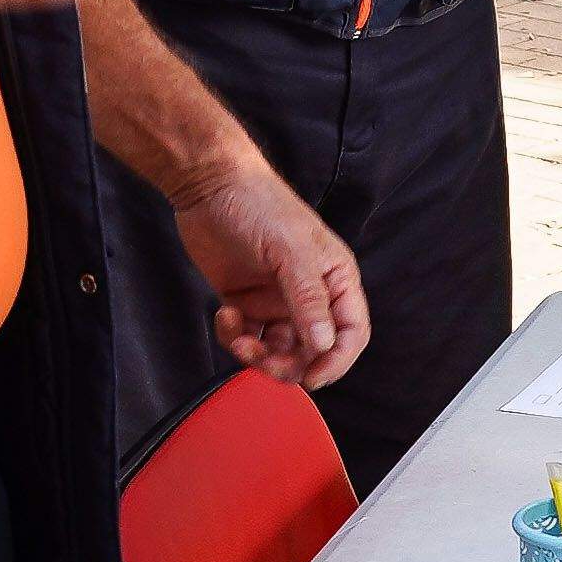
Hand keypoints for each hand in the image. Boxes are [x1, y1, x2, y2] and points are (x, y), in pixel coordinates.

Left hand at [173, 157, 367, 386]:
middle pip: (313, 351)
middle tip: (265, 361)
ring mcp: (277, 300)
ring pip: (279, 351)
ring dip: (258, 356)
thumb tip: (324, 344)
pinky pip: (248, 338)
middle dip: (289, 364)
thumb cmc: (259, 203)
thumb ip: (308, 299)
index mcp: (334, 278)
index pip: (351, 332)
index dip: (336, 360)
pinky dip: (235, 338)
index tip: (313, 377)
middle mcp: (310, 294)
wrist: (209, 185)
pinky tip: (225, 314)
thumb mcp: (290, 250)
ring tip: (239, 338)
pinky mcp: (247, 303)